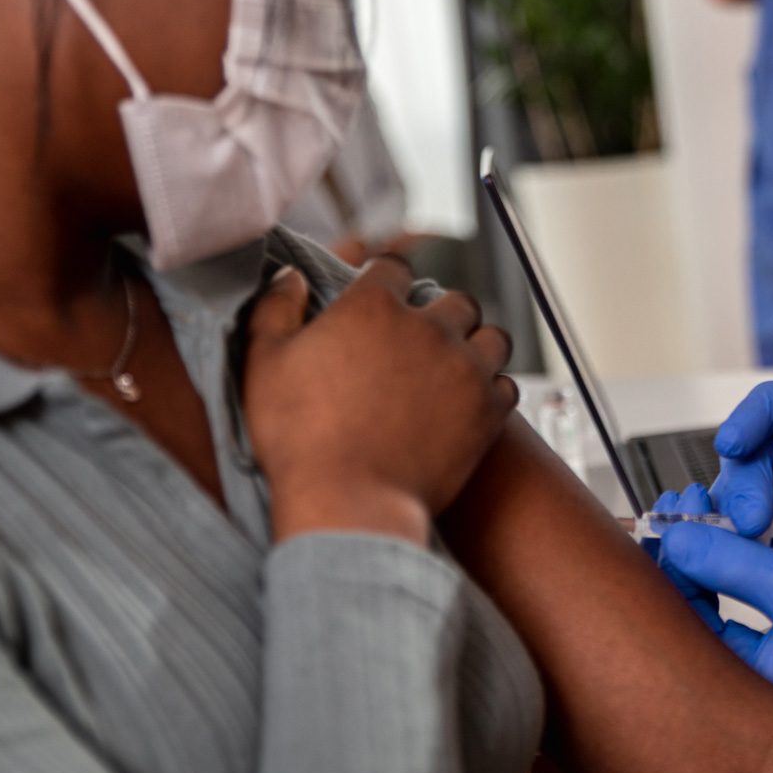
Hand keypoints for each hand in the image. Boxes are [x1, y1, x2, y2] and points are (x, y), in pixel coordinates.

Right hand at [244, 259, 516, 536]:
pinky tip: (472, 405)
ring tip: (457, 368)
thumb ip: (276, 309)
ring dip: (477, 347)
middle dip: (442, 314)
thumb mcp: (265, 364)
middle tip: (423, 341)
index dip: (387, 281)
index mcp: (374, 306)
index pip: (394, 269)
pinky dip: (493, 391)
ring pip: (492, 337)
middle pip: (455, 300)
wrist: (348, 503)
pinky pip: (507, 384)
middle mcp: (428, 327)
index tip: (383, 299)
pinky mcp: (488, 409)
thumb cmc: (299, 438)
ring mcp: (464, 366)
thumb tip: (291, 277)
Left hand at [659, 521, 772, 759]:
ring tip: (707, 510)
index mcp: (742, 678)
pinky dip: (736, 573)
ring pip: (717, 604)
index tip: (681, 500)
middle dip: (686, 548)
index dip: (674, 547)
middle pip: (692, 605)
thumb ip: (735, 563)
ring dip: (710, 556)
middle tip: (685, 498)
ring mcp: (768, 674)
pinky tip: (739, 543)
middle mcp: (747, 682)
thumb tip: (675, 537)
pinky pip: (744, 611)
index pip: (681, 605)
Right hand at [710, 382, 772, 569]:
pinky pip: (740, 530)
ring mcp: (769, 481)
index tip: (732, 444)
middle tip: (751, 522)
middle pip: (745, 454)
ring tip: (752, 546)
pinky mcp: (765, 519)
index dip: (748, 418)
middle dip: (743, 487)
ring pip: (733, 494)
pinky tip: (747, 561)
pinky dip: (739, 545)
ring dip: (734, 520)